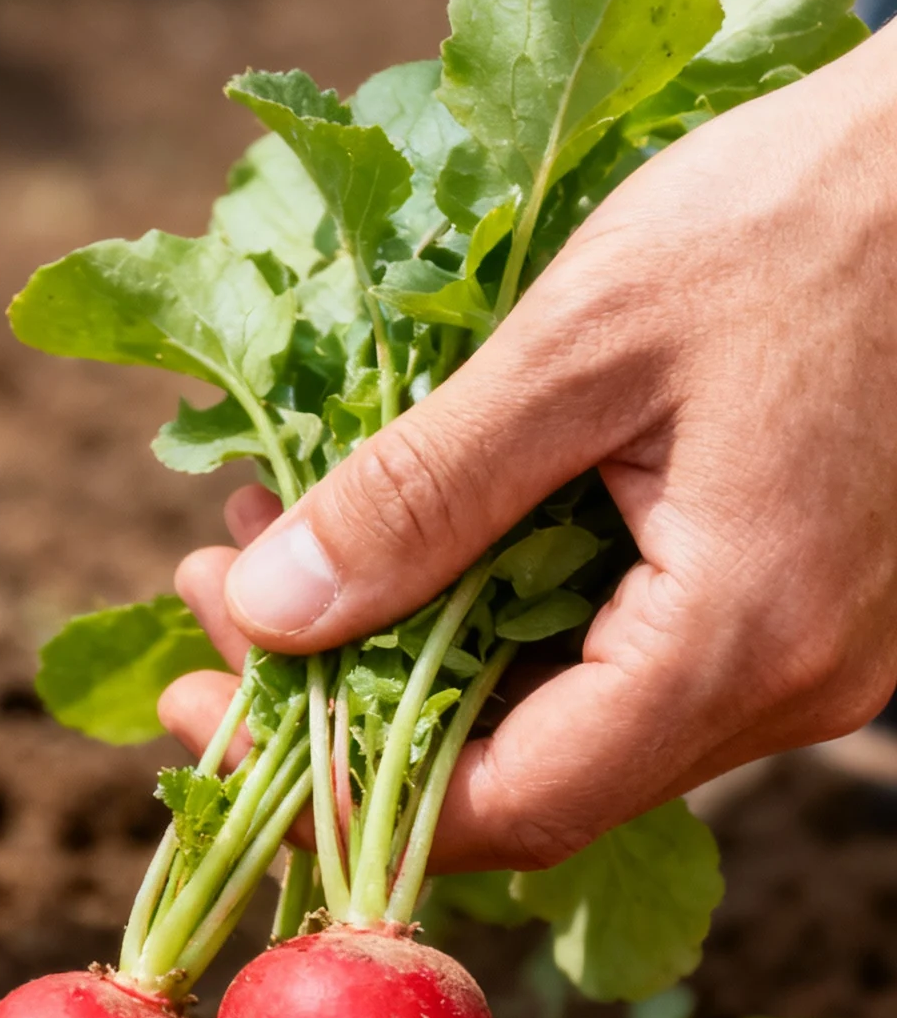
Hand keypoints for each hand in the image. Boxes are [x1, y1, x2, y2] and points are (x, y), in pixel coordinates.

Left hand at [162, 29, 896, 871]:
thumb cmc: (804, 210)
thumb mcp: (581, 340)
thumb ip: (421, 495)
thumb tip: (271, 613)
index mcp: (744, 642)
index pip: (510, 807)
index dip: (338, 790)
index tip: (204, 712)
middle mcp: (792, 688)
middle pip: (532, 780)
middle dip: (352, 709)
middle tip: (218, 601)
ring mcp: (811, 660)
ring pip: (572, 723)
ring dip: (417, 655)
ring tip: (284, 543)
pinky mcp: (807, 610)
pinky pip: (628, 662)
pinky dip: (504, 618)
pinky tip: (413, 529)